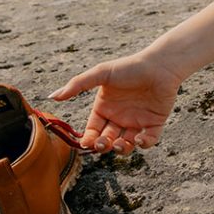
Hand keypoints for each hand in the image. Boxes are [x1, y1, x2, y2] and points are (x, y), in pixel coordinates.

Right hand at [48, 52, 183, 155]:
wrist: (160, 65)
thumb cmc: (130, 67)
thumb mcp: (102, 74)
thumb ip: (78, 85)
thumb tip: (53, 96)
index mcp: (105, 108)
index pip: (93, 130)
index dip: (89, 139)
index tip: (87, 142)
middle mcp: (119, 117)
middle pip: (107, 140)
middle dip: (103, 146)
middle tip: (103, 143)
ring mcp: (137, 121)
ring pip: (125, 144)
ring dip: (121, 149)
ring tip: (119, 144)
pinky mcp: (155, 123)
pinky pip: (148, 140)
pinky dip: (143, 144)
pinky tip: (139, 139)